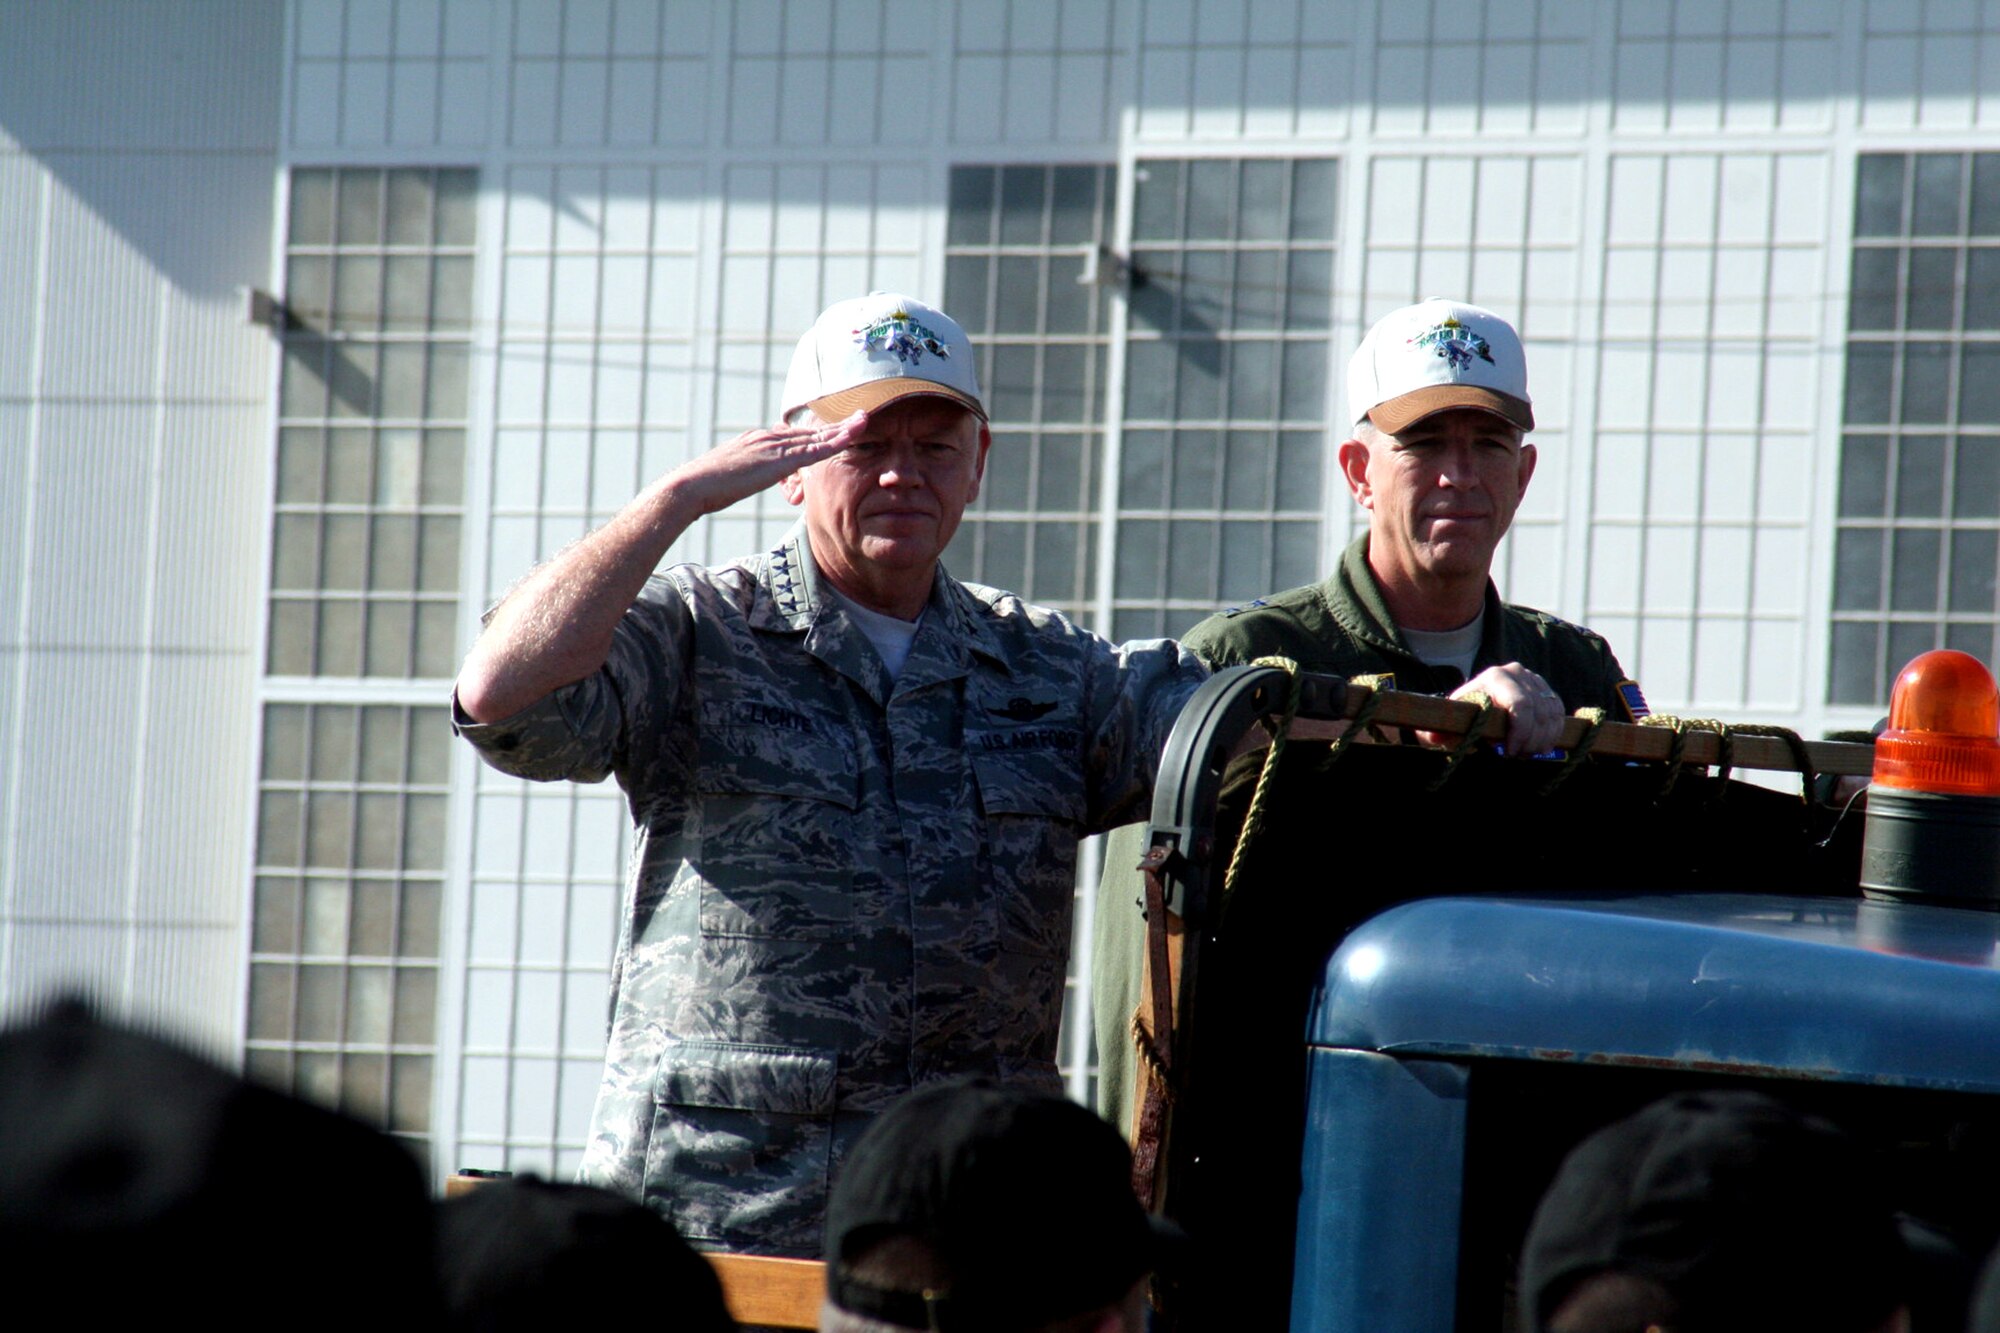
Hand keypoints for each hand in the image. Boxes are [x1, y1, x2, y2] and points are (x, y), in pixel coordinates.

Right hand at [671, 410, 868, 517]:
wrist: (691, 486)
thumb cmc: (705, 488)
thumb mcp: (731, 477)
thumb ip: (745, 473)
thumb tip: (749, 477)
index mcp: (757, 440)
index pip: (794, 434)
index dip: (818, 431)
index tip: (836, 426)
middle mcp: (767, 437)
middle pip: (809, 430)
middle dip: (836, 424)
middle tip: (860, 415)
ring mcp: (772, 447)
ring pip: (815, 436)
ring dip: (841, 429)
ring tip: (864, 420)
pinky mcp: (776, 462)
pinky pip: (812, 451)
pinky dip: (833, 443)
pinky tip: (850, 438)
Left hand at [1430, 662, 1565, 756]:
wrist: (1473, 706)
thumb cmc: (1460, 717)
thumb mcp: (1447, 724)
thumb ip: (1438, 731)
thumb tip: (1434, 737)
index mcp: (1494, 677)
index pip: (1520, 705)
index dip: (1520, 733)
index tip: (1509, 753)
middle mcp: (1517, 672)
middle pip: (1539, 713)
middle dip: (1531, 741)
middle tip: (1518, 757)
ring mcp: (1535, 680)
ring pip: (1552, 715)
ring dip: (1542, 740)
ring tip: (1526, 754)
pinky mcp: (1546, 691)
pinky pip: (1559, 715)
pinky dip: (1552, 734)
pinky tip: (1539, 747)